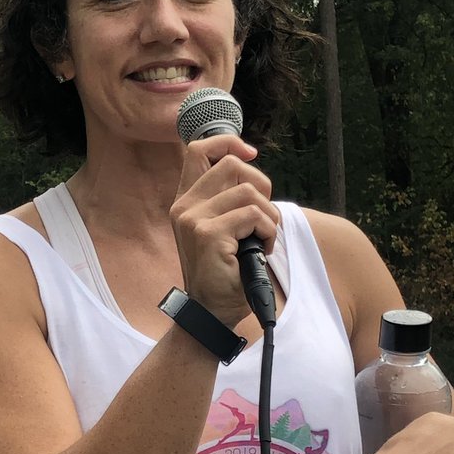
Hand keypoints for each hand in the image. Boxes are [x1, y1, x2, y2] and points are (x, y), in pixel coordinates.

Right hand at [170, 134, 279, 327]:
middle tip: (262, 215)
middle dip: (260, 183)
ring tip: (261, 239)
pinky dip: (268, 231)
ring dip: (269, 216)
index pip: (198, 149)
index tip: (250, 155)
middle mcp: (184, 207)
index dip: (227, 142)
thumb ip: (227, 198)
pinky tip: (261, 249)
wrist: (212, 312)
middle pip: (231, 163)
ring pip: (249, 191)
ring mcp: (193, 220)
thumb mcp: (222, 229)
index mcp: (186, 202)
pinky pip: (254, 214)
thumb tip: (251, 167)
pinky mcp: (208, 234)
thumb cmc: (224, 273)